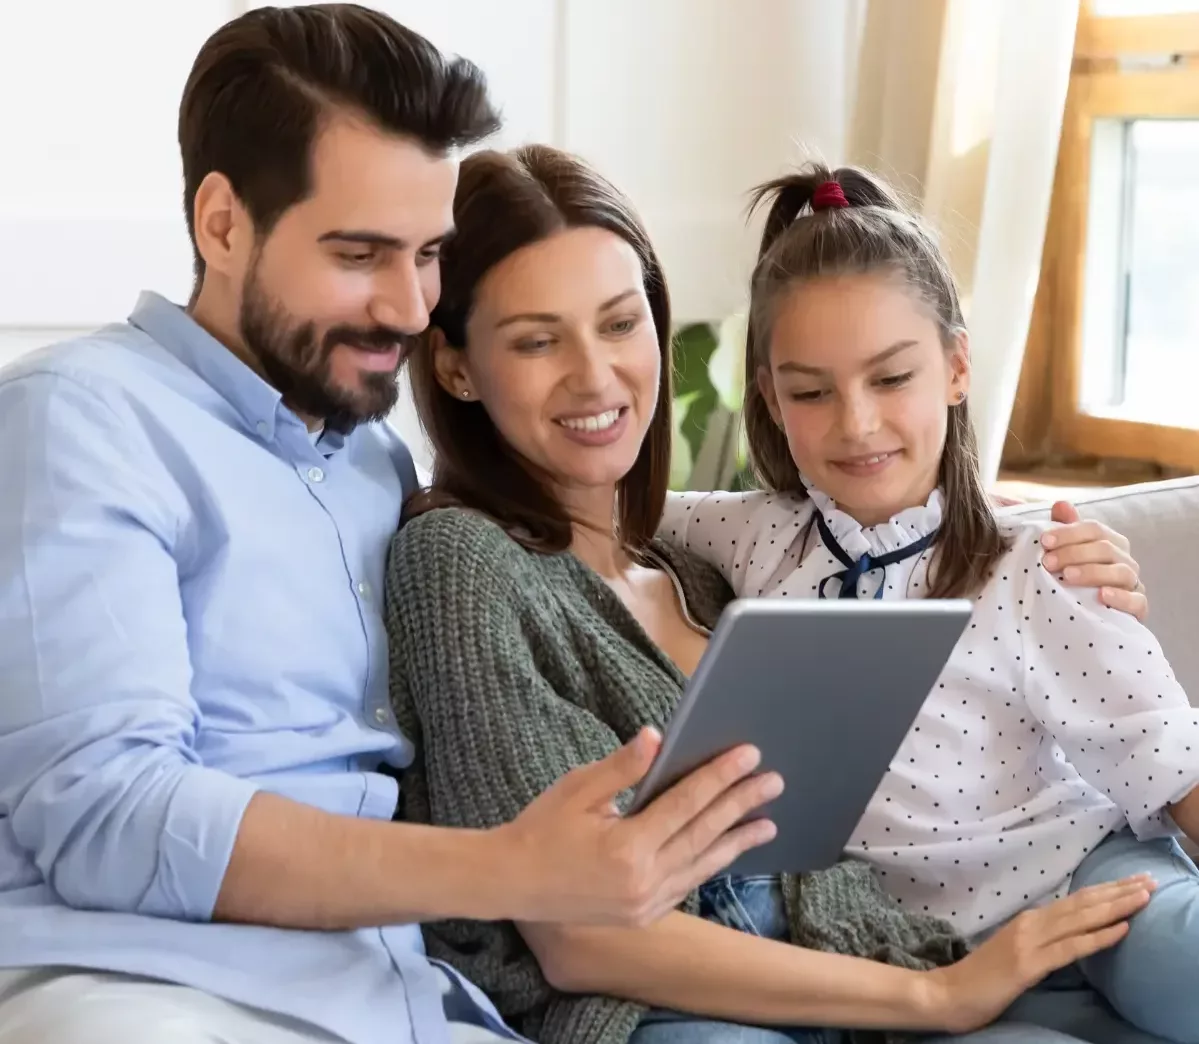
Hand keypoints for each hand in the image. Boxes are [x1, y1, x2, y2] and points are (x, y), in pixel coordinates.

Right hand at [494, 728, 781, 926]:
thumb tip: (657, 737)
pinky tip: (727, 849)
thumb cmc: (541, 829)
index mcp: (626, 847)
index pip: (686, 804)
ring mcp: (645, 903)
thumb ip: (622, 767)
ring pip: (702, 865)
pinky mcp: (642, 916)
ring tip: (768, 821)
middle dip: (741, 804)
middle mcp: (643, 881)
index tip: (749, 755)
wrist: (511, 883)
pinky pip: (687, 885)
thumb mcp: (577, 789)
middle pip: (704, 834)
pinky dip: (710, 864)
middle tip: (773, 781)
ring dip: (737, 840)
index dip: (720, 777)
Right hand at [923, 875, 1153, 1033]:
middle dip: (1119, 891)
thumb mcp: (1015, 951)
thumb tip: (1068, 935)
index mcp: (1028, 920)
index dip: (1107, 890)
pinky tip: (1122, 930)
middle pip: (1082, 904)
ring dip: (1115, 906)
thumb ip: (1039, 940)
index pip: (1075, 901)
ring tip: (1144, 896)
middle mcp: (1030, 923)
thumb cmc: (981, 977)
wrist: (948, 992)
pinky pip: (1071, 948)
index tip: (1135, 882)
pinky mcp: (1028, 964)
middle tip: (1150, 880)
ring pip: (1080, 919)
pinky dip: (1098, 937)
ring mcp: (1029, 941)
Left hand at [1043, 501, 1146, 619]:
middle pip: (1105, 549)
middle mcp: (1124, 559)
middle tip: (1048, 562)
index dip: (1069, 532)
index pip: (1094, 529)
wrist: (1085, 616)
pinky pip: (1137, 601)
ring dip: (1093, 572)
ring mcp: (1133, 583)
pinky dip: (1120, 597)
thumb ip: (1064, 529)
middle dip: (1074, 553)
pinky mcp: (1138, 607)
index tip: (1044, 541)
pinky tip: (1101, 596)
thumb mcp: (1064, 554)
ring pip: (1121, 572)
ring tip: (1068, 576)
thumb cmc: (1073, 578)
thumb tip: (1060, 504)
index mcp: (1109, 542)